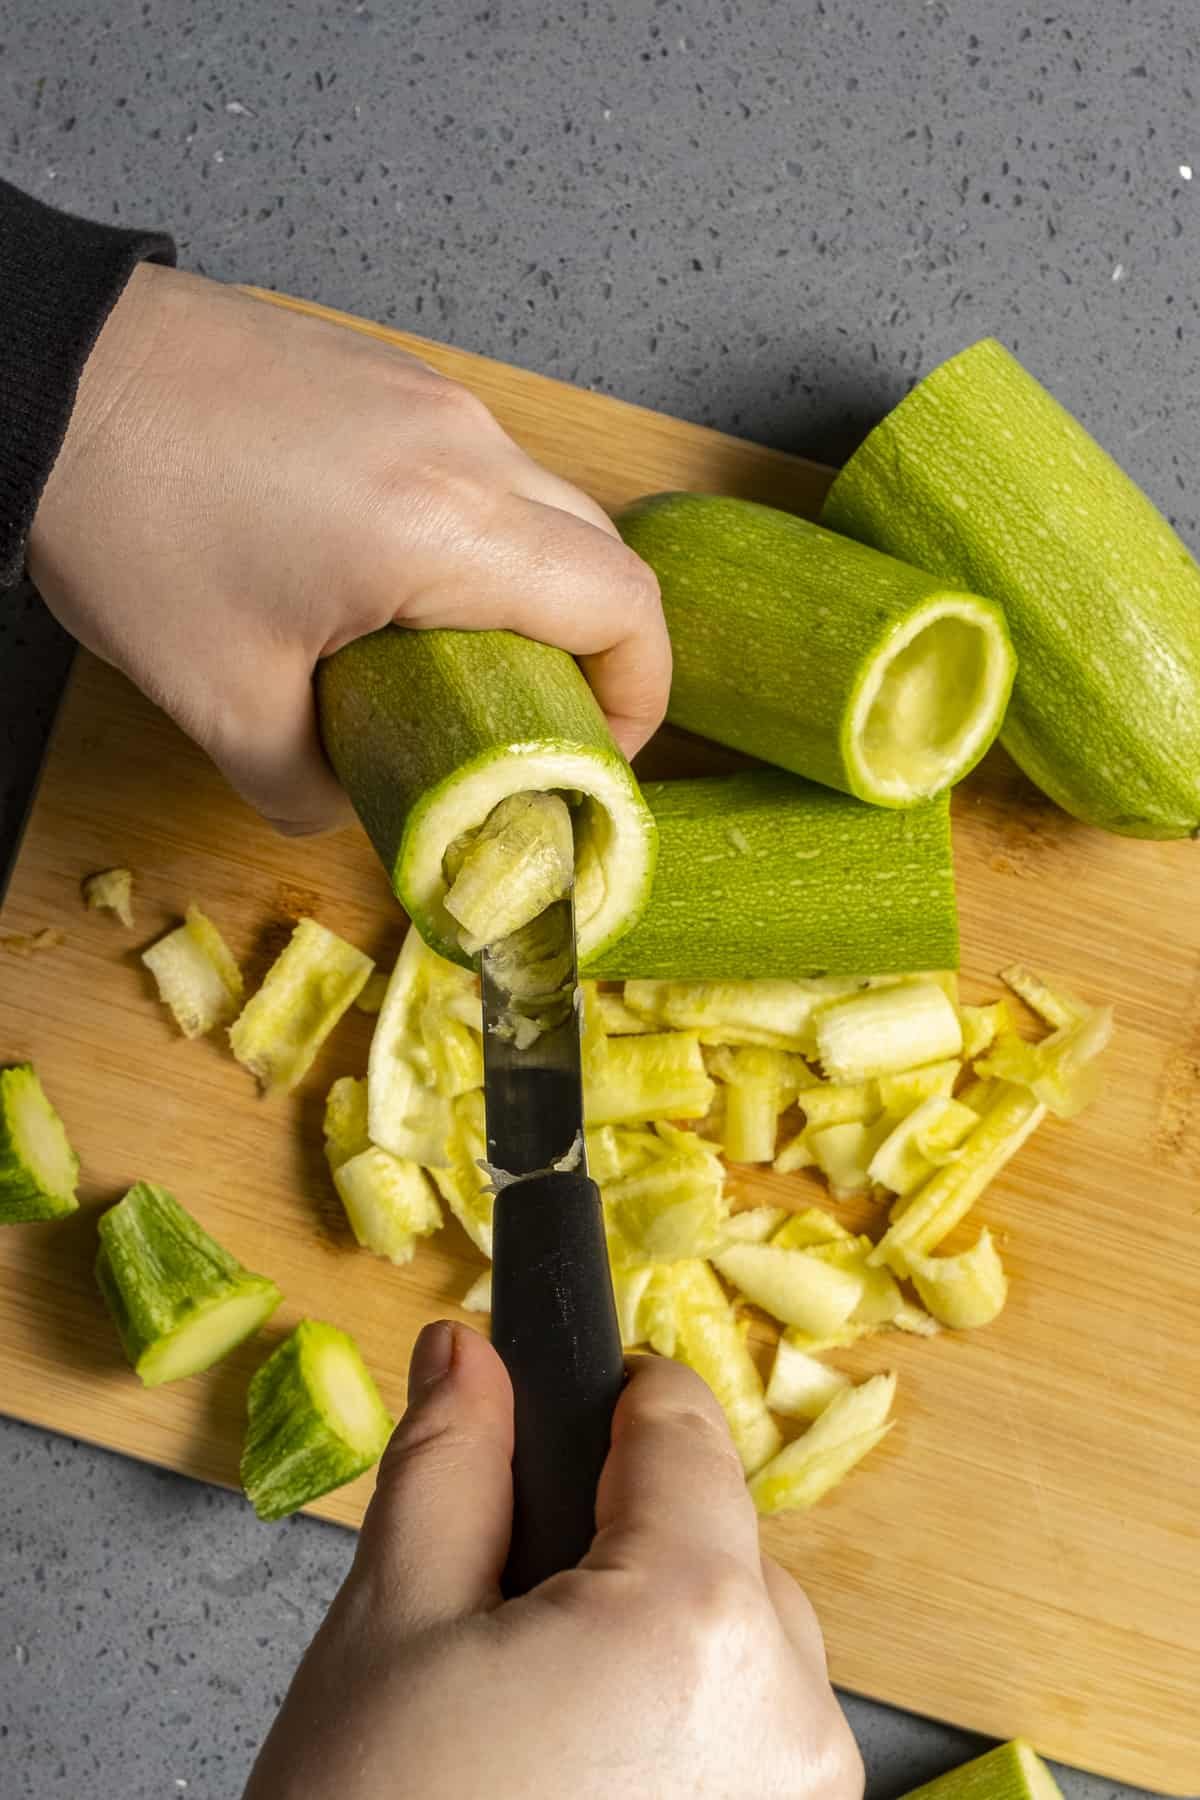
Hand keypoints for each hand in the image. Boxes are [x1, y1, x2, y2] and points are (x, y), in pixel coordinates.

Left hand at [28, 265, 668, 833]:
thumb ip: (309, 790)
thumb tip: (354, 812)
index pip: (625, 608)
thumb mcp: (220, 701)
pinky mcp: (391, 374)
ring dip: (533, 591)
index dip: (640, 699)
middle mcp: (467, 446)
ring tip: (458, 658)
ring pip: (544, 504)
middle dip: (599, 652)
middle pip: (605, 555)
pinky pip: (480, 465)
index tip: (592, 757)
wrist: (45, 371)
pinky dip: (479, 535)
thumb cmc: (129, 520)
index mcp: (448, 530)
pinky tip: (396, 579)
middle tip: (538, 723)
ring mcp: (432, 395)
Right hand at [243, 1323, 862, 1799]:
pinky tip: (581, 1775)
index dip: (616, 1389)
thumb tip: (467, 1356)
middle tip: (506, 1599)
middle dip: (623, 1537)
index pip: (685, 1428)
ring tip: (533, 1714)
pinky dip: (684, 1727)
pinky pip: (754, 1739)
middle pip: (721, 1542)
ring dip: (656, 1636)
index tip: (567, 1387)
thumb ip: (449, 1462)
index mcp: (695, 1621)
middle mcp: (792, 1713)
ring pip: (742, 1643)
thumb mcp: (389, 1628)